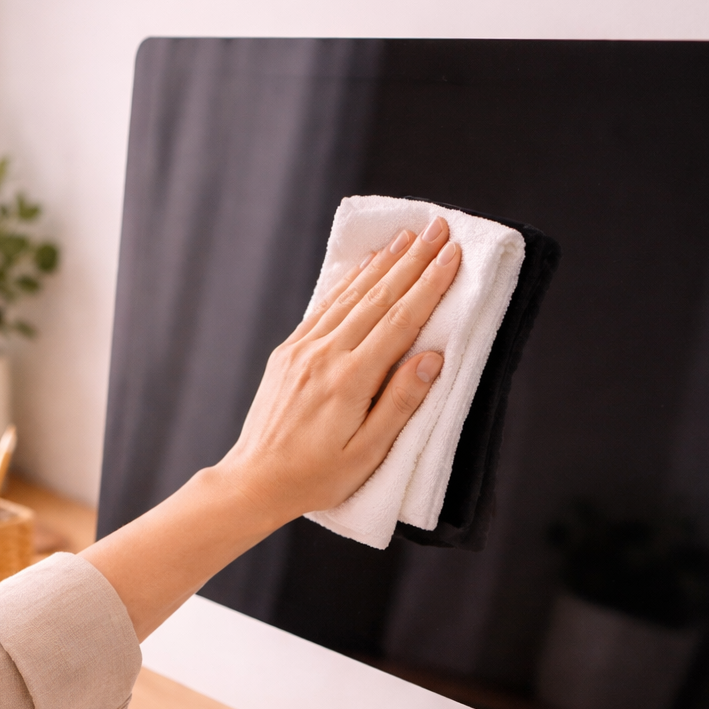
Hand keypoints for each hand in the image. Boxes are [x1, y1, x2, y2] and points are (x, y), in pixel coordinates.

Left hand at [82, 215, 461, 639]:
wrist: (255, 480)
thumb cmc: (315, 477)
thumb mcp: (367, 454)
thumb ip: (400, 403)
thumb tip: (433, 359)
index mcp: (350, 380)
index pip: (400, 321)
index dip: (429, 285)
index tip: (453, 255)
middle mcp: (325, 355)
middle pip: (378, 297)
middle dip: (413, 260)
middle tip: (440, 228)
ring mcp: (303, 349)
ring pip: (351, 295)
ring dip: (383, 263)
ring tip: (409, 236)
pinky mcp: (289, 352)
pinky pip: (325, 307)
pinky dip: (349, 282)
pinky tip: (364, 267)